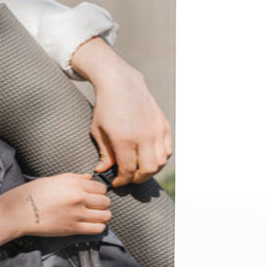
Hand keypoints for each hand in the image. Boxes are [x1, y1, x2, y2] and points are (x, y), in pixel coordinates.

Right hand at [6, 173, 111, 237]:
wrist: (18, 213)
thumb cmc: (30, 194)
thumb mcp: (51, 180)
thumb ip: (73, 178)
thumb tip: (88, 177)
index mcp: (73, 183)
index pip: (100, 187)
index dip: (98, 191)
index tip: (94, 194)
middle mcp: (78, 197)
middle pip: (105, 201)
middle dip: (102, 203)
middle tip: (95, 205)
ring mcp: (77, 214)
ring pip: (105, 215)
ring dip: (103, 215)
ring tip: (96, 215)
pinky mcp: (73, 228)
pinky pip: (97, 229)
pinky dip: (98, 226)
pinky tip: (92, 224)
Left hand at [70, 37, 171, 187]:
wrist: (120, 83)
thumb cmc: (105, 107)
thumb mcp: (98, 131)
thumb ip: (104, 153)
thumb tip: (104, 171)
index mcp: (124, 139)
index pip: (128, 171)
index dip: (122, 181)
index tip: (116, 182)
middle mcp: (143, 136)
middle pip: (148, 170)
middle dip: (137, 179)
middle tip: (129, 178)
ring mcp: (156, 130)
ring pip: (161, 162)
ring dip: (151, 170)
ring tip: (139, 169)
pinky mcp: (163, 124)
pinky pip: (167, 149)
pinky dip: (161, 158)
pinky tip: (150, 157)